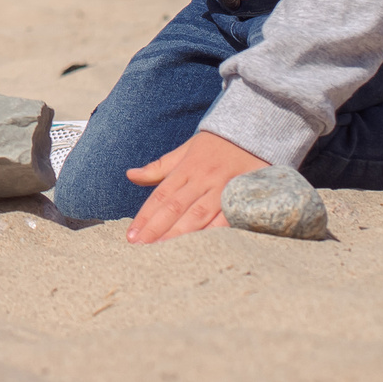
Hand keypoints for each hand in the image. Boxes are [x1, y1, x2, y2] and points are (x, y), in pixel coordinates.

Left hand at [123, 129, 269, 243]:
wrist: (252, 132)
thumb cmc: (214, 145)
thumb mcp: (185, 150)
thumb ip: (159, 167)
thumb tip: (130, 175)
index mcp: (186, 168)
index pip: (161, 196)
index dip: (145, 216)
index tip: (131, 234)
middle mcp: (202, 179)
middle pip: (176, 207)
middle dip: (157, 228)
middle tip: (140, 246)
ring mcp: (222, 189)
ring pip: (198, 214)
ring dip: (179, 233)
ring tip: (162, 249)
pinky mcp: (242, 197)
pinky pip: (227, 218)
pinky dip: (213, 232)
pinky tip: (200, 246)